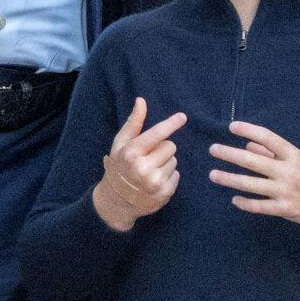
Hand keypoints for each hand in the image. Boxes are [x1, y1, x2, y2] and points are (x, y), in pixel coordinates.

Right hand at [90, 97, 185, 231]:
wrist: (116, 199)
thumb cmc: (119, 166)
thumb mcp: (120, 144)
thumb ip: (133, 123)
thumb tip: (141, 100)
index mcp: (131, 153)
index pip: (156, 134)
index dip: (170, 124)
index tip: (183, 117)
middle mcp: (143, 167)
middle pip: (170, 146)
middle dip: (162, 149)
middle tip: (148, 157)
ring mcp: (155, 182)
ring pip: (174, 160)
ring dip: (165, 163)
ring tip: (150, 170)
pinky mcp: (164, 193)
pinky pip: (177, 174)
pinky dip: (169, 176)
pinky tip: (155, 181)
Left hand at [208, 120, 299, 232]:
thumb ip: (274, 153)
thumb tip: (249, 145)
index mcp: (293, 155)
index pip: (268, 138)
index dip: (249, 130)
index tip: (231, 127)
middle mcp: (288, 172)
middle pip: (253, 161)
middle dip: (229, 154)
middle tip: (213, 149)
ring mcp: (286, 191)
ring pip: (251, 184)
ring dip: (229, 179)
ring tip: (213, 175)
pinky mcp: (285, 208)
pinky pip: (260, 206)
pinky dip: (245, 203)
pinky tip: (234, 199)